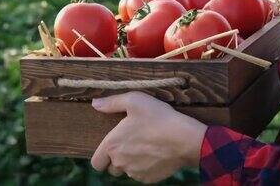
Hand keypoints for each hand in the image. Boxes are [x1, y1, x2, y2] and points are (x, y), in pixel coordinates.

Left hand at [90, 91, 206, 183]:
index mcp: (112, 145)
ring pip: (126, 172)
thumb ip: (112, 103)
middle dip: (116, 159)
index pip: (96, 162)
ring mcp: (134, 173)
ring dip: (130, 163)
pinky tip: (154, 154)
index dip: (101, 155)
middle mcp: (120, 163)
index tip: (112, 147)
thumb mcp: (134, 101)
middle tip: (130, 144)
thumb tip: (95, 104)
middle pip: (111, 168)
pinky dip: (144, 167)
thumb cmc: (158, 117)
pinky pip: (141, 175)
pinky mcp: (148, 179)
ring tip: (144, 147)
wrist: (184, 139)